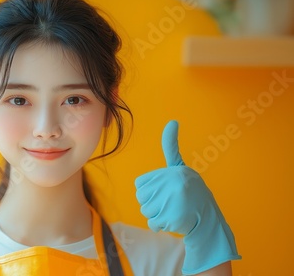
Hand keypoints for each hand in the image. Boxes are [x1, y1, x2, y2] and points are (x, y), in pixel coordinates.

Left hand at [135, 120, 239, 273]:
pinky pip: (152, 224)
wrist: (208, 220)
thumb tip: (172, 121)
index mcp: (172, 171)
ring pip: (145, 210)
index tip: (166, 190)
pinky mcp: (172, 218)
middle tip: (170, 202)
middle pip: (141, 197)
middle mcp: (173, 184)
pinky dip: (159, 226)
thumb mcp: (181, 166)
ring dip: (155, 215)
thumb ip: (171, 147)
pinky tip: (172, 221)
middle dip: (152, 203)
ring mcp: (173, 201)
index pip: (140, 184)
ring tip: (172, 210)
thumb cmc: (190, 191)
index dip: (149, 190)